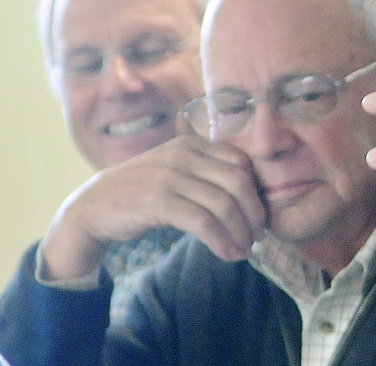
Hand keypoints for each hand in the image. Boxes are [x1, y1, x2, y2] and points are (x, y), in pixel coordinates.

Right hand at [40, 134, 265, 280]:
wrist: (92, 208)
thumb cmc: (142, 193)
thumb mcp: (176, 172)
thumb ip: (207, 174)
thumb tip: (252, 197)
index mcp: (192, 144)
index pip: (242, 164)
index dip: (257, 192)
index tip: (260, 216)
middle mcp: (183, 155)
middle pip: (239, 183)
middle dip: (254, 213)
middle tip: (258, 236)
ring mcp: (170, 176)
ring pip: (224, 204)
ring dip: (240, 232)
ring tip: (244, 250)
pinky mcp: (158, 201)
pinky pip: (203, 222)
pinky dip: (221, 241)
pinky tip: (227, 253)